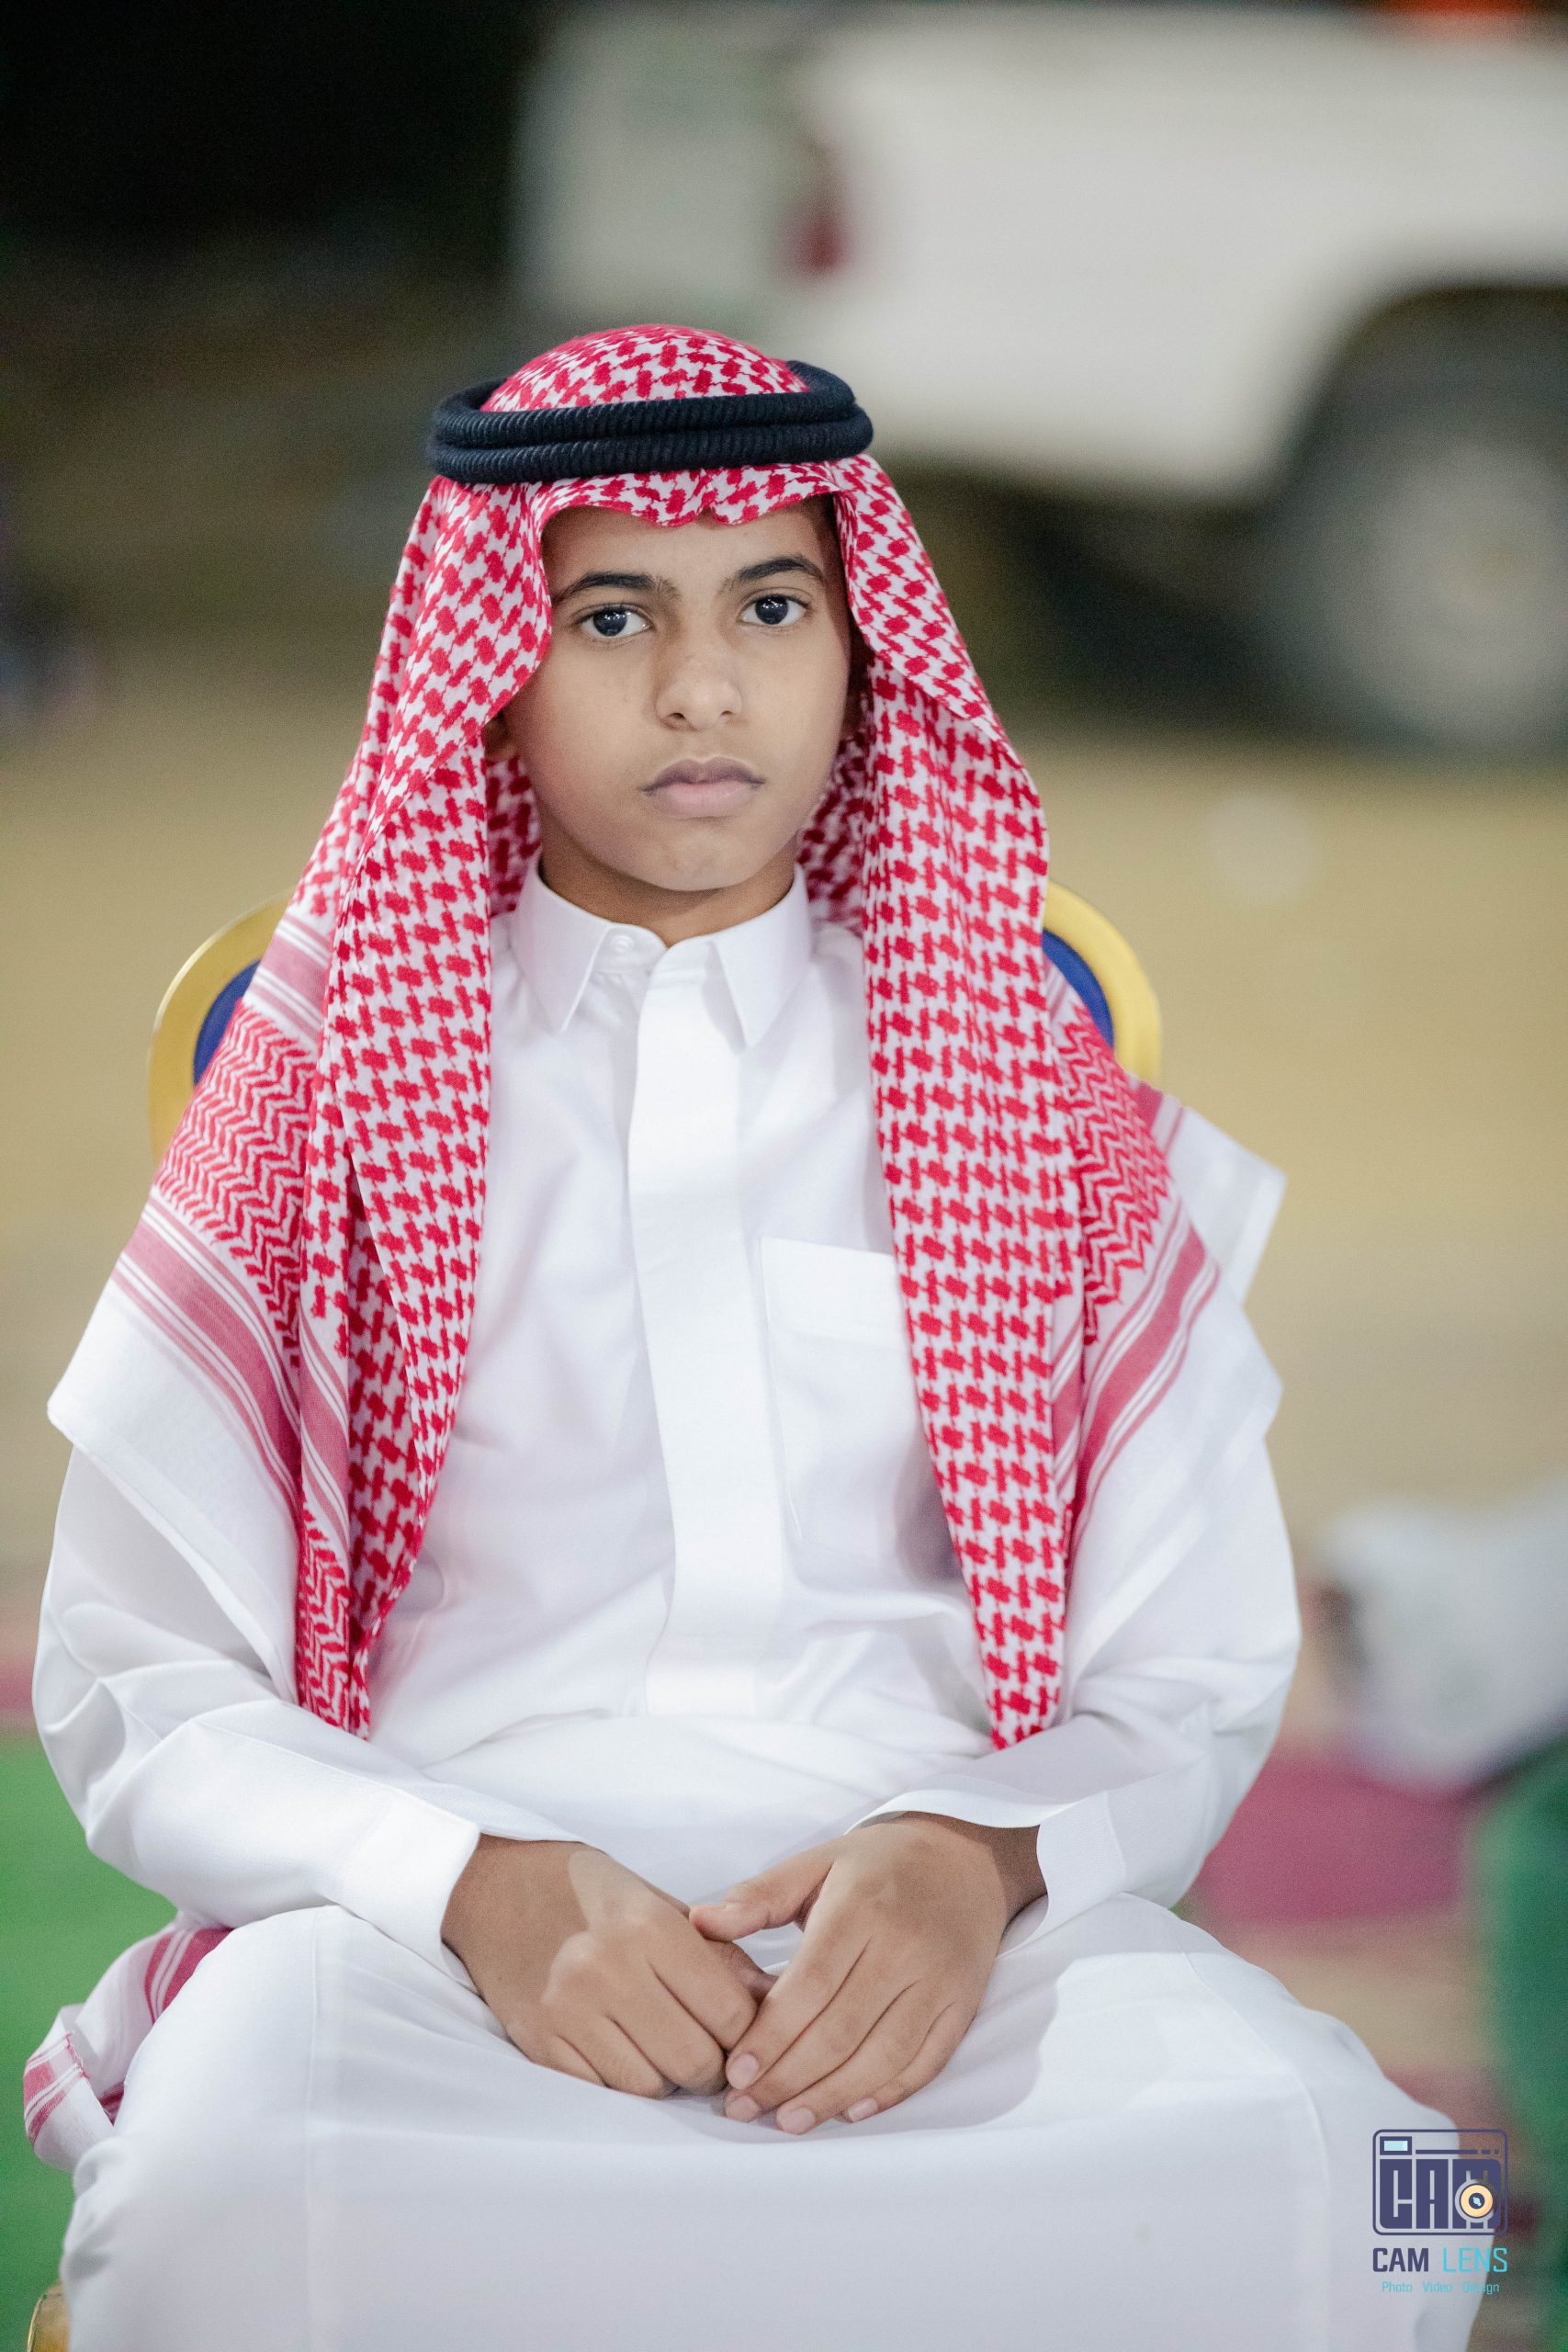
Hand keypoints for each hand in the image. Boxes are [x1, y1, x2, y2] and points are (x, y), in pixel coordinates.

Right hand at [442, 1834, 776, 2097]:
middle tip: (706, 2049)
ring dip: (666, 2077)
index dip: (746, 2031)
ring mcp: (569, 2010)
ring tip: (661, 2047)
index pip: (730, 2013)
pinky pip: (603, 2092)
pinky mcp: (539, 2042)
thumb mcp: (661, 1905)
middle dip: (711, 2065)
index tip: (741, 2031)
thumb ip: (719, 1955)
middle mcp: (609, 1970)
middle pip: (695, 2060)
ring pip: (649, 2086)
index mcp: (650, 1928)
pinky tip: (622, 2052)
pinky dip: (622, 2083)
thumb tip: (773, 2001)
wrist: (495, 1889)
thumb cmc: (590, 1893)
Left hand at [686, 1813, 1044, 2132]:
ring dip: (831, 2096)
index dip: (770, 2037)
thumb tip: (700, 1922)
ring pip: (882, 2057)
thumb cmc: (878, 1865)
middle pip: (841, 2031)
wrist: (963, 1859)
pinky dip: (887, 2093)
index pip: (809, 1987)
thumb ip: (759, 1896)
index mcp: (860, 1909)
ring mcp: (937, 1982)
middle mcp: (903, 1948)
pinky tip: (849, 2110)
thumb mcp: (817, 1862)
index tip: (735, 2073)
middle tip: (745, 2108)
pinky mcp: (961, 2007)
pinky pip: (925, 2062)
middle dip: (788, 2078)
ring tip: (789, 2120)